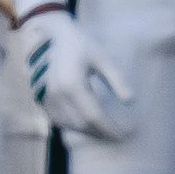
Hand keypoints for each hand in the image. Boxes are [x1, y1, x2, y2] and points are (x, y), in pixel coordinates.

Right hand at [24, 9, 135, 139]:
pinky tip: (88, 125)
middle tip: (118, 135)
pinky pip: (59, 121)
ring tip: (105, 131)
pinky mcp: (43, 99)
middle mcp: (58, 93)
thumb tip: (131, 101)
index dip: (109, 129)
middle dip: (101, 133)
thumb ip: (117, 80)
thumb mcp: (105, 59)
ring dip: (88, 132)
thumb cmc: (85, 47)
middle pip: (82, 124)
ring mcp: (48, 97)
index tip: (124, 135)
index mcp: (73, 83)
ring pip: (70, 125)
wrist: (57, 38)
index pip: (93, 116)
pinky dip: (74, 126)